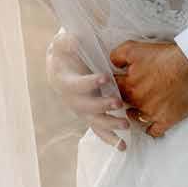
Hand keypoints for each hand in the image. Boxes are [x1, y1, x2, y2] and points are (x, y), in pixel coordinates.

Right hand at [46, 29, 129, 149]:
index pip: (75, 85)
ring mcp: (80, 109)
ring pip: (93, 121)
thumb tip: (72, 40)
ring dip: (109, 125)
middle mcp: (70, 99)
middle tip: (118, 103)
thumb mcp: (64, 41)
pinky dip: (110, 138)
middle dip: (102, 106)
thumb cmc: (65, 52)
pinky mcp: (89, 115)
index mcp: (63, 81)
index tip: (104, 77)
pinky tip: (122, 146)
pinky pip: (98, 129)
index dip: (89, 82)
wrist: (61, 65)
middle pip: (85, 107)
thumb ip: (67, 40)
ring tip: (126, 125)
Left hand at [109, 40, 187, 137]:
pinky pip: (154, 131)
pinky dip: (151, 128)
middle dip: (123, 99)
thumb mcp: (134, 49)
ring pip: (136, 119)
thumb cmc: (164, 57)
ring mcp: (151, 113)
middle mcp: (137, 102)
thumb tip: (113, 64)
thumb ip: (117, 56)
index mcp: (128, 85)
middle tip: (127, 94)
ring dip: (134, 114)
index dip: (112, 85)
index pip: (112, 89)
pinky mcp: (166, 120)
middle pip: (123, 104)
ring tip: (138, 108)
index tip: (116, 84)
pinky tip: (151, 124)